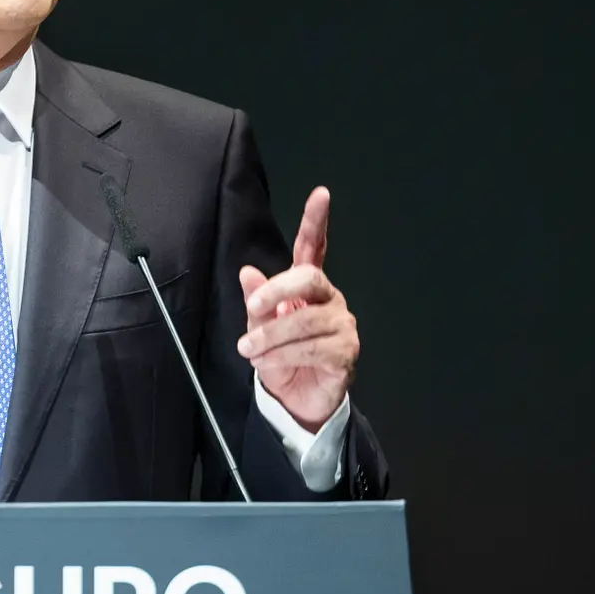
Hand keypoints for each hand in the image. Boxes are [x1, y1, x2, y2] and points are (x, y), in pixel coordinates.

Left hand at [235, 187, 357, 430]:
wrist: (294, 399)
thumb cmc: (278, 357)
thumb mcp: (258, 327)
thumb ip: (257, 302)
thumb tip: (248, 273)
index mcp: (308, 287)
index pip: (314, 248)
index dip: (316, 221)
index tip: (321, 194)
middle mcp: (329, 299)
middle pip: (308, 279)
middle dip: (275, 292)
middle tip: (252, 309)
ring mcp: (342, 325)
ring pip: (304, 321)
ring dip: (270, 337)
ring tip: (249, 350)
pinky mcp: (345, 352)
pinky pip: (311, 348)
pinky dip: (282, 356)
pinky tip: (268, 363)